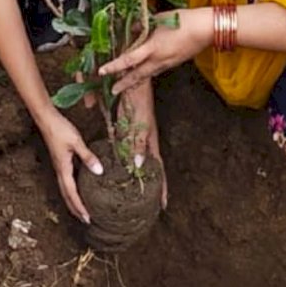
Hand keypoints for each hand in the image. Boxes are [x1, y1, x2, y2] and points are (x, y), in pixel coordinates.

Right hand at [37, 109, 102, 223]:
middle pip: (66, 195)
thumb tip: (99, 171)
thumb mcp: (76, 142)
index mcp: (63, 169)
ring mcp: (58, 166)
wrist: (46, 119)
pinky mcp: (59, 161)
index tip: (87, 218)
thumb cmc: (60, 129)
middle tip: (85, 220)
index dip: (79, 207)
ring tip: (81, 209)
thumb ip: (87, 156)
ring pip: (64, 189)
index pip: (72, 193)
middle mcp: (59, 170)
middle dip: (75, 209)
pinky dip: (71, 190)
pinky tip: (77, 188)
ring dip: (72, 201)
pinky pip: (65, 181)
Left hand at [99, 7, 212, 93]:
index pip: (128, 60)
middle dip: (124, 84)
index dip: (114, 66)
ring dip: (135, 80)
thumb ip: (143, 26)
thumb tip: (132, 30)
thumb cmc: (183, 20)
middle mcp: (158, 60)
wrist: (206, 29)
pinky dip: (147, 72)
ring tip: (124, 85)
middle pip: (137, 75)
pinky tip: (144, 71)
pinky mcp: (174, 63)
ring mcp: (168, 64)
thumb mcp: (159, 19)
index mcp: (152, 48)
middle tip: (112, 90)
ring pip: (147, 74)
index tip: (102, 71)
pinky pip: (157, 70)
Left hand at [119, 81, 166, 207]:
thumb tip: (139, 165)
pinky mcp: (128, 128)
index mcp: (150, 141)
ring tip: (136, 189)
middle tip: (150, 204)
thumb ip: (138, 142)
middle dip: (152, 185)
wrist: (132, 81)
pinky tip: (122, 164)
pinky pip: (129, 148)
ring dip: (139, 173)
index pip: (158, 169)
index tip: (163, 204)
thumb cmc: (137, 100)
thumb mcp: (138, 123)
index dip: (161, 186)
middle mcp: (145, 140)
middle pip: (150, 167)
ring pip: (139, 158)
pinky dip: (128, 158)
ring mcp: (137, 134)